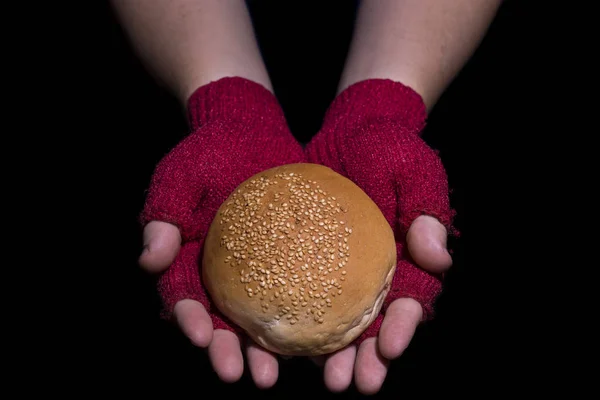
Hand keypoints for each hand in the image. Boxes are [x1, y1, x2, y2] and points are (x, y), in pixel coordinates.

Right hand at [139, 77, 304, 387]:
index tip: (203, 337)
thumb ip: (163, 216)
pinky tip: (321, 339)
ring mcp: (258, 271)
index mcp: (190, 263)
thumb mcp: (180, 176)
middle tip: (244, 373)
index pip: (185, 298)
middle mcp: (223, 276)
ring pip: (261, 318)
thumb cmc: (208, 152)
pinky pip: (300, 292)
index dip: (190, 320)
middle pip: (223, 322)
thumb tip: (150, 260)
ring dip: (268, 350)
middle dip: (231, 351)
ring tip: (279, 371)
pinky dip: (307, 318)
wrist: (248, 131)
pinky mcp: (292, 261)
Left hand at [305, 78, 456, 393]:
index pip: (409, 300)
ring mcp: (340, 269)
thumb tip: (438, 258)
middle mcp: (375, 272)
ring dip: (328, 353)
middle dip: (364, 358)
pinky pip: (299, 292)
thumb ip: (427, 212)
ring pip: (336, 319)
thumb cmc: (389, 148)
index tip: (389, 349)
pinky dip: (292, 319)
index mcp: (406, 260)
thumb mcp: (414, 171)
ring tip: (317, 377)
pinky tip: (277, 342)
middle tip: (350, 384)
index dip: (402, 327)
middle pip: (372, 324)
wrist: (351, 130)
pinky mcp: (308, 258)